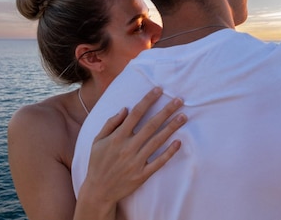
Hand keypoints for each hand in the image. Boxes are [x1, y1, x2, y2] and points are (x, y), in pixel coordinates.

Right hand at [79, 87, 185, 206]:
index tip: (159, 89)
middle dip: (166, 111)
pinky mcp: (142, 175)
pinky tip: (179, 142)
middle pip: (151, 125)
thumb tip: (125, 109)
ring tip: (183, 116)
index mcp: (117, 137)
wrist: (98, 191)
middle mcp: (128, 148)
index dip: (148, 100)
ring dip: (171, 128)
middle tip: (179, 100)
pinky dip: (169, 153)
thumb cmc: (98, 163)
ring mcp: (136, 162)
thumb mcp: (97, 141)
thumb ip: (110, 124)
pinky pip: (158, 162)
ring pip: (157, 141)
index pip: (135, 114)